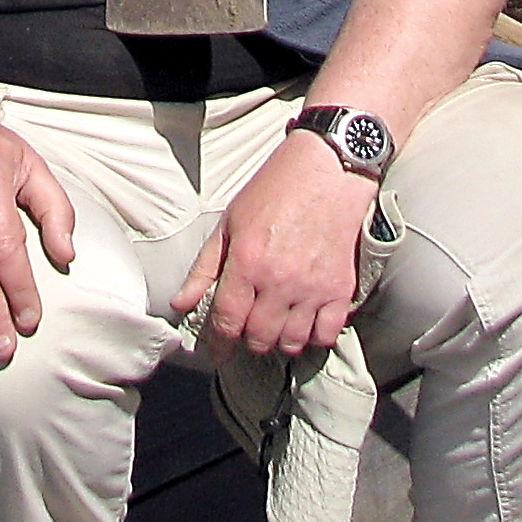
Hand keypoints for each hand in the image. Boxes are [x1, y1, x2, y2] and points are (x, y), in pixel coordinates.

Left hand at [170, 128, 378, 361]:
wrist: (328, 169)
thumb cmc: (276, 189)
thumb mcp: (230, 221)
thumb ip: (204, 267)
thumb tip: (181, 303)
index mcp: (247, 261)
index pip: (227, 321)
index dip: (217, 344)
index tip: (215, 352)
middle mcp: (280, 280)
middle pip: (258, 338)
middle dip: (247, 341)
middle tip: (246, 332)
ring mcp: (313, 287)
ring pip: (291, 342)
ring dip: (278, 342)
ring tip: (274, 328)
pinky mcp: (341, 288)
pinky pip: (326, 334)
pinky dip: (313, 337)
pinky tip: (304, 323)